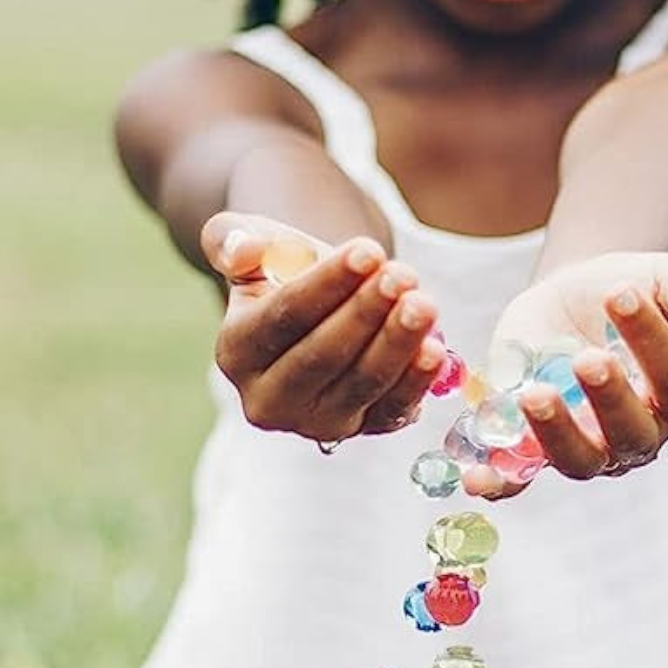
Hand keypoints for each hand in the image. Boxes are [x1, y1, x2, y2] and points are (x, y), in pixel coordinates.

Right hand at [202, 213, 444, 442]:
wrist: (322, 301)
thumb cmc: (283, 267)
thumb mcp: (250, 241)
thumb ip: (231, 238)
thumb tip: (242, 250)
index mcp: (235, 351)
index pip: (283, 317)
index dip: (327, 285)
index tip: (368, 251)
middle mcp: (268, 399)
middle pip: (321, 356)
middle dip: (365, 313)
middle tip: (402, 275)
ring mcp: (315, 422)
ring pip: (361, 385)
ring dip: (396, 343)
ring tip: (423, 303)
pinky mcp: (362, 429)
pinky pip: (392, 410)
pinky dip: (416, 381)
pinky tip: (435, 349)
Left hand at [464, 253, 667, 495]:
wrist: (574, 298)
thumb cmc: (628, 289)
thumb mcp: (663, 277)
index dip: (650, 341)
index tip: (621, 293)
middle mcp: (639, 434)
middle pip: (631, 434)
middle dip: (608, 399)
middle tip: (586, 358)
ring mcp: (588, 448)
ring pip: (578, 461)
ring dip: (556, 434)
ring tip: (534, 394)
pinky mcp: (535, 449)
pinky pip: (520, 478)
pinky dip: (499, 482)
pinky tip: (475, 477)